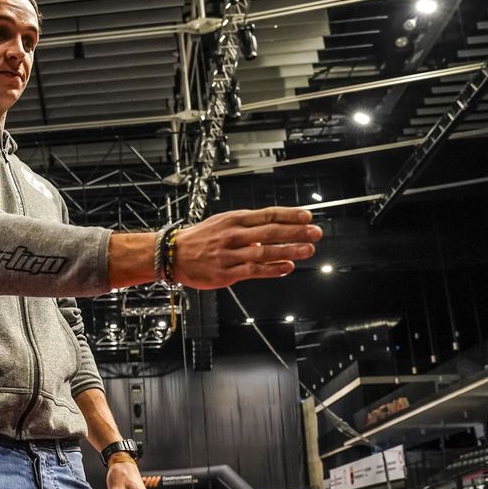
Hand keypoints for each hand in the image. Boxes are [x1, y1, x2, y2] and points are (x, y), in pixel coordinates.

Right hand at [173, 208, 321, 289]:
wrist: (172, 254)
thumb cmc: (200, 238)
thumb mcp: (222, 223)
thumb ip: (247, 227)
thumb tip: (272, 230)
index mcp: (233, 220)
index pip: (267, 215)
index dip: (290, 215)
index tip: (308, 216)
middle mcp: (232, 235)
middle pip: (270, 232)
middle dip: (296, 232)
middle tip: (315, 232)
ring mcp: (229, 255)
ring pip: (264, 252)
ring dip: (289, 251)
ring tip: (308, 250)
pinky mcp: (225, 273)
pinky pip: (253, 270)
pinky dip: (272, 269)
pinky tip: (286, 267)